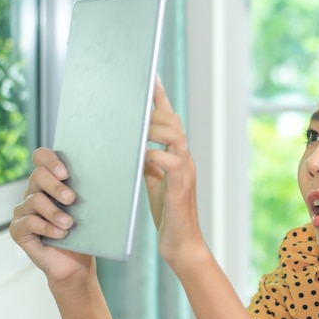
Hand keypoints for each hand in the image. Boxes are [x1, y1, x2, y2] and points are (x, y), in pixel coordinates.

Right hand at [10, 148, 93, 284]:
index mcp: (51, 181)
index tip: (65, 172)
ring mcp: (24, 210)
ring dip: (55, 212)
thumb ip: (91, 191)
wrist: (76, 263)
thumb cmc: (85, 233)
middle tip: (72, 198)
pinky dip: (47, 227)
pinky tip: (61, 233)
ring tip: (70, 223)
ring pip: (34, 200)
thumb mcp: (90, 209)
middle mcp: (34, 192)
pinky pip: (28, 222)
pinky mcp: (18, 229)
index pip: (41, 157)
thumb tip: (110, 177)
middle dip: (55, 186)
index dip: (50, 160)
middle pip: (37, 175)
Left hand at [144, 76, 204, 260]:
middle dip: (156, 108)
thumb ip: (148, 160)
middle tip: (136, 100)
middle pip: (174, 122)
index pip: (170, 121)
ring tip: (135, 124)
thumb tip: (132, 142)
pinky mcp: (181, 186)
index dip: (160, 98)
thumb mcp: (154, 181)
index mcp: (177, 156)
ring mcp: (185, 171)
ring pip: (174, 136)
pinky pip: (168, 161)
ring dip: (154, 127)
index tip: (151, 75)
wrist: (180, 242)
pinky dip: (152, 154)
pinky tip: (139, 153)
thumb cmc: (167, 212)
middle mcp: (185, 159)